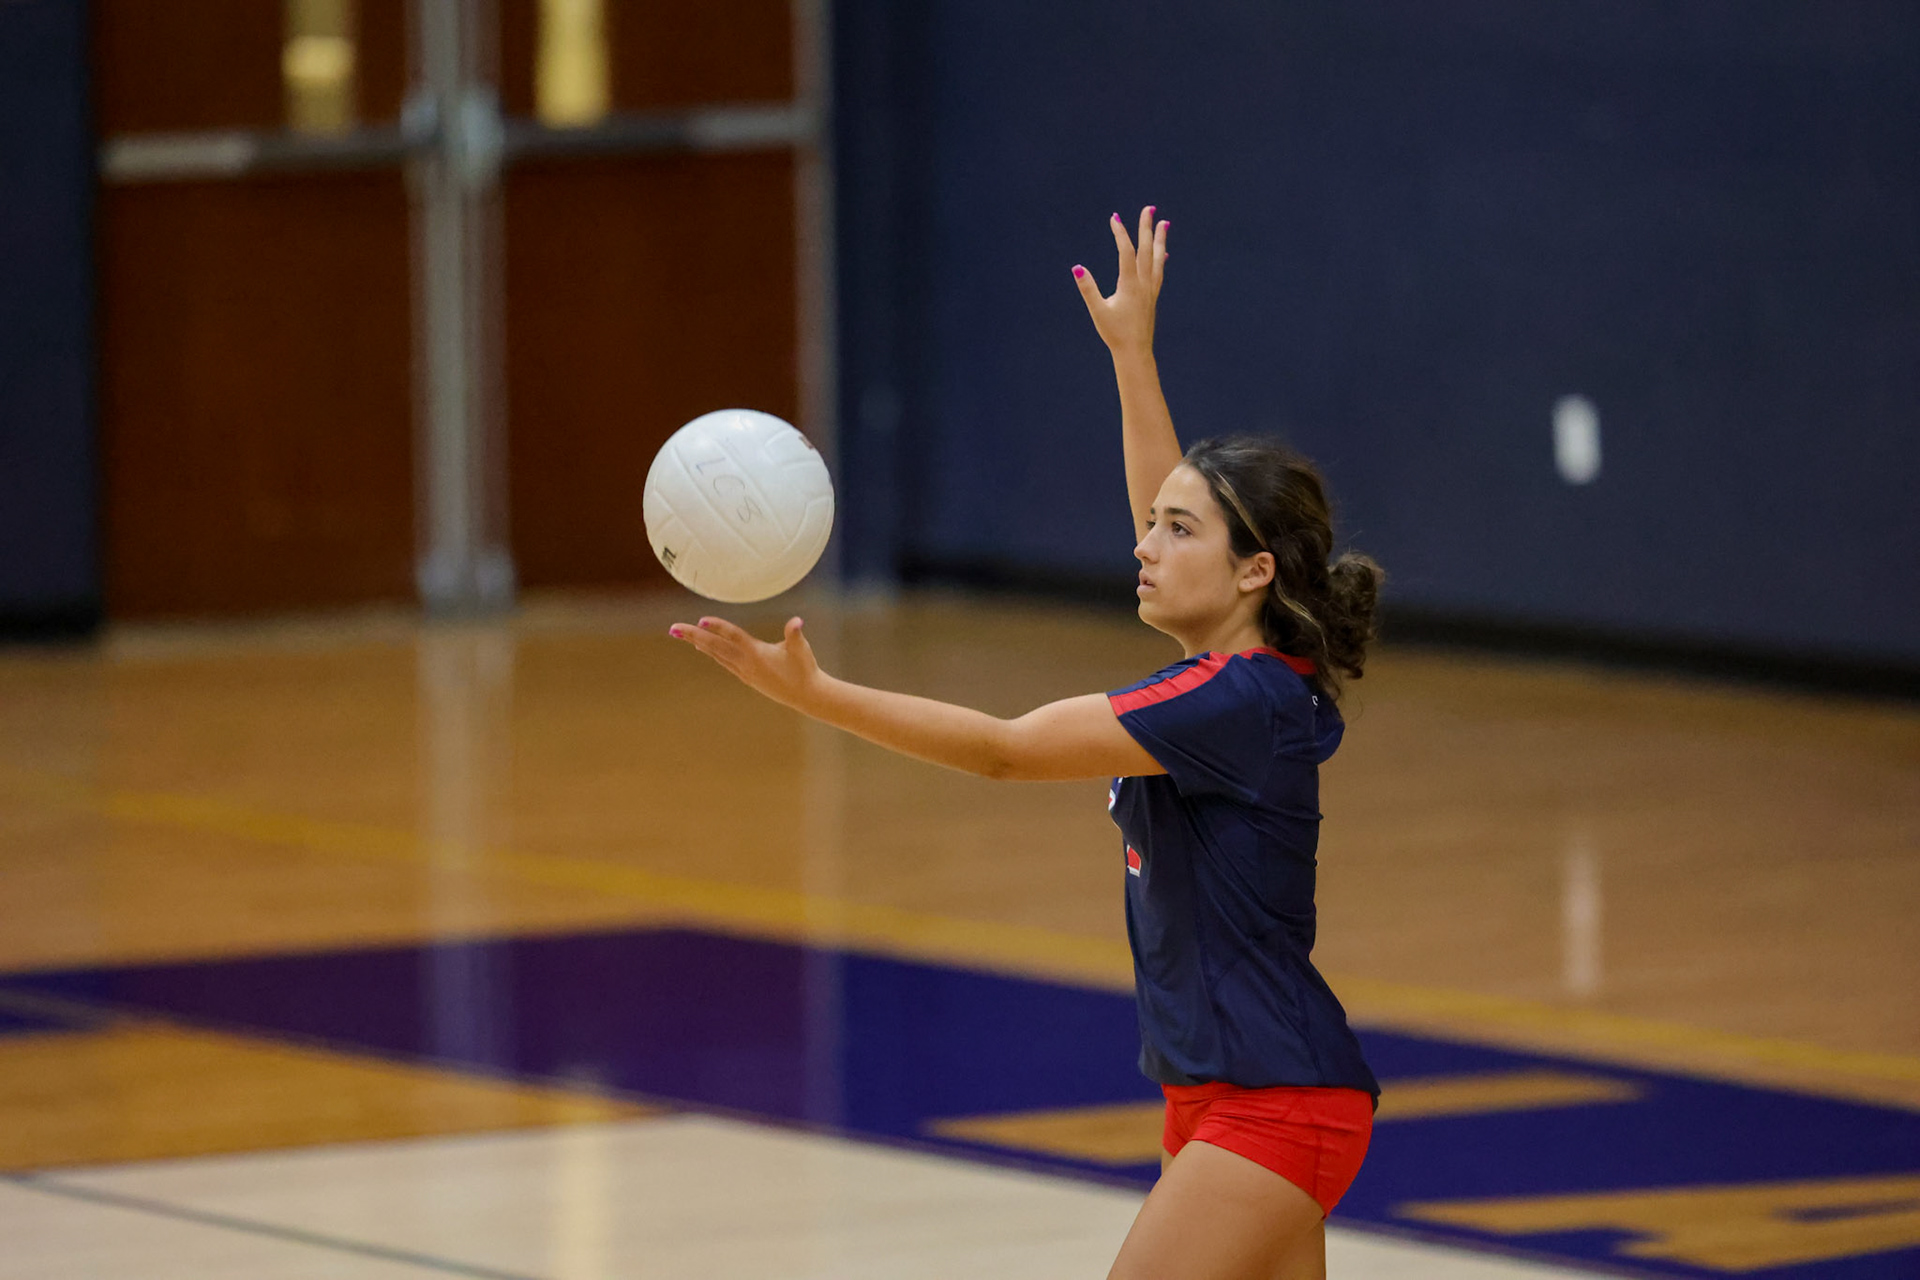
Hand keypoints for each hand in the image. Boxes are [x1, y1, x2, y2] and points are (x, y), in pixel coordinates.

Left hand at [669, 615, 821, 710]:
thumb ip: (795, 634)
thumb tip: (797, 621)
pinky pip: (724, 662)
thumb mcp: (801, 649)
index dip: (717, 627)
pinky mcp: (747, 677)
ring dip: (699, 643)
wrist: (806, 695)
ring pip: (716, 654)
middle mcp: (746, 663)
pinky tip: (704, 648)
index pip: (733, 636)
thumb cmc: (804, 669)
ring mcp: (744, 672)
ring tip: (683, 634)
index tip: (700, 620)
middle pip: (715, 646)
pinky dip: (712, 653)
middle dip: (694, 636)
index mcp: (756, 653)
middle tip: (674, 628)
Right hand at [1072, 206, 1167, 356]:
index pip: (1126, 252)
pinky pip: (1159, 272)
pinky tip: (1163, 254)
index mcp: (1129, 285)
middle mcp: (1143, 284)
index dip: (1120, 234)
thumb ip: (1088, 288)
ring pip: (1157, 259)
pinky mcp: (1152, 297)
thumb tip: (1077, 268)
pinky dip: (1160, 259)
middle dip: (1147, 228)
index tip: (1114, 218)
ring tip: (1164, 223)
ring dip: (1160, 240)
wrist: (1135, 352)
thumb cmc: (1114, 333)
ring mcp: (1150, 290)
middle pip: (1146, 250)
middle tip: (1149, 208)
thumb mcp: (1098, 311)